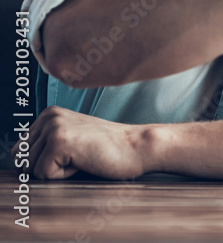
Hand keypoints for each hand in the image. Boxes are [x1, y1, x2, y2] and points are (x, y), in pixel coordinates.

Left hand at [30, 106, 153, 180]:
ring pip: (31, 168)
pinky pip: (43, 174)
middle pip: (23, 160)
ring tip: (83, 157)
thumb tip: (18, 159)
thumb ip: (46, 144)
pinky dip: (64, 175)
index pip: (21, 152)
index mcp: (49, 114)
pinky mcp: (59, 142)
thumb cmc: (108, 148)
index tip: (75, 152)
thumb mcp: (73, 139)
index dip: (46, 161)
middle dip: (48, 166)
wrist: (137, 146)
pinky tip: (85, 160)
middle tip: (79, 156)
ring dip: (57, 171)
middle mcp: (49, 117)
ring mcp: (54, 127)